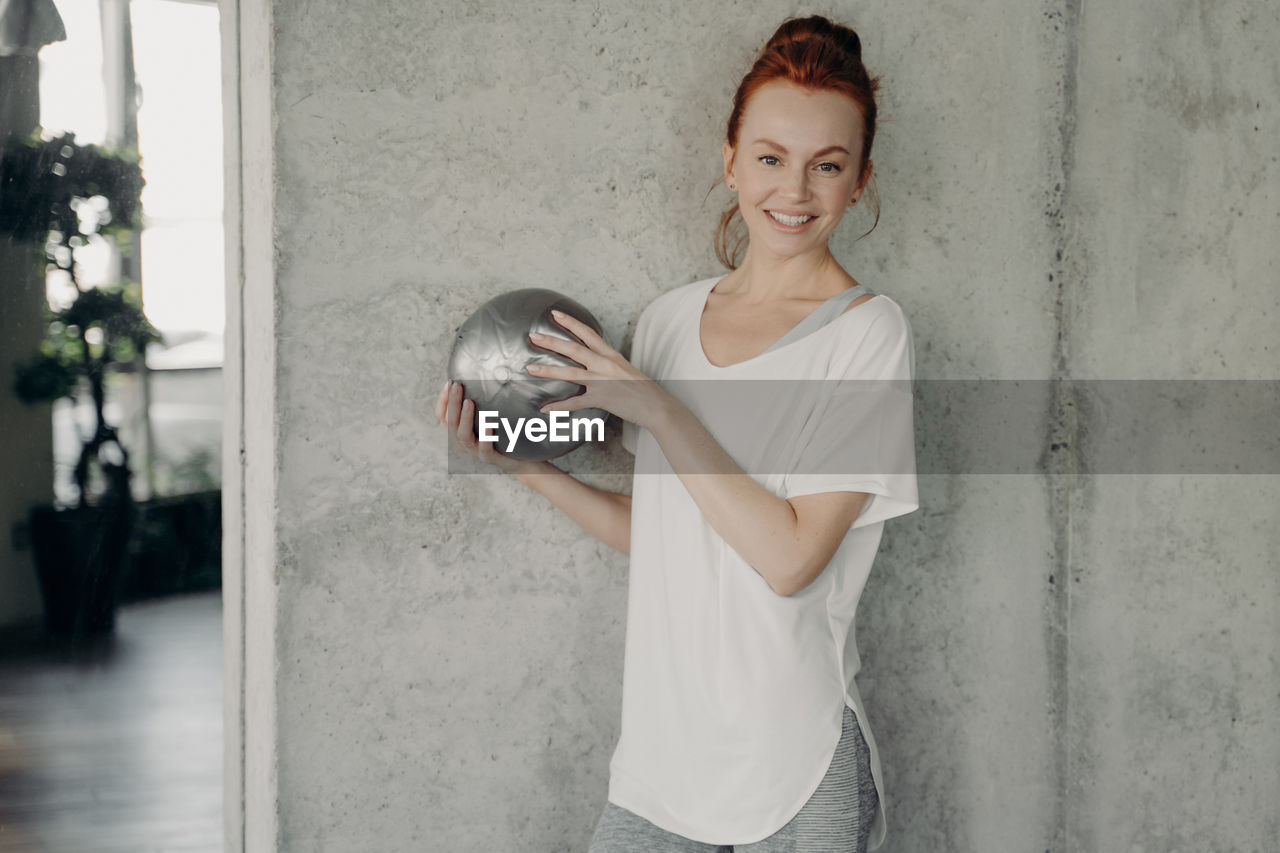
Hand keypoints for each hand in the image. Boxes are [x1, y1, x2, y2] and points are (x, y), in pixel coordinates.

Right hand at [434, 379, 540, 475]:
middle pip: (451, 423)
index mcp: (460, 431)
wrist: (523, 459)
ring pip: (463, 436)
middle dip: (453, 403)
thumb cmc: (504, 434)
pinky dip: (485, 435)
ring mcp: (475, 451)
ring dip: (465, 418)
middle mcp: (464, 442)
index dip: (443, 400)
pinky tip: (488, 422)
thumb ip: (482, 402)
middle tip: (457, 385)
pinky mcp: (490, 458)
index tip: (448, 383)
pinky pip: (484, 448)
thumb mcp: (491, 415)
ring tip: (469, 402)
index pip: (443, 416)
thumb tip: (479, 374)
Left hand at [525, 310, 672, 429]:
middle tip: (533, 335)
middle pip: (573, 349)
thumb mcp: (625, 370)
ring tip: (530, 368)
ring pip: (570, 373)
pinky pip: (576, 402)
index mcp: (611, 355)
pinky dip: (560, 407)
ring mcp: (602, 381)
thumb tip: (594, 363)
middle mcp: (605, 364)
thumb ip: (609, 364)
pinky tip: (546, 409)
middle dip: (551, 341)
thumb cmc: (643, 390)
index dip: (570, 322)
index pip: (588, 334)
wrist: (657, 405)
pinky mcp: (601, 398)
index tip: (555, 314)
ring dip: (548, 370)